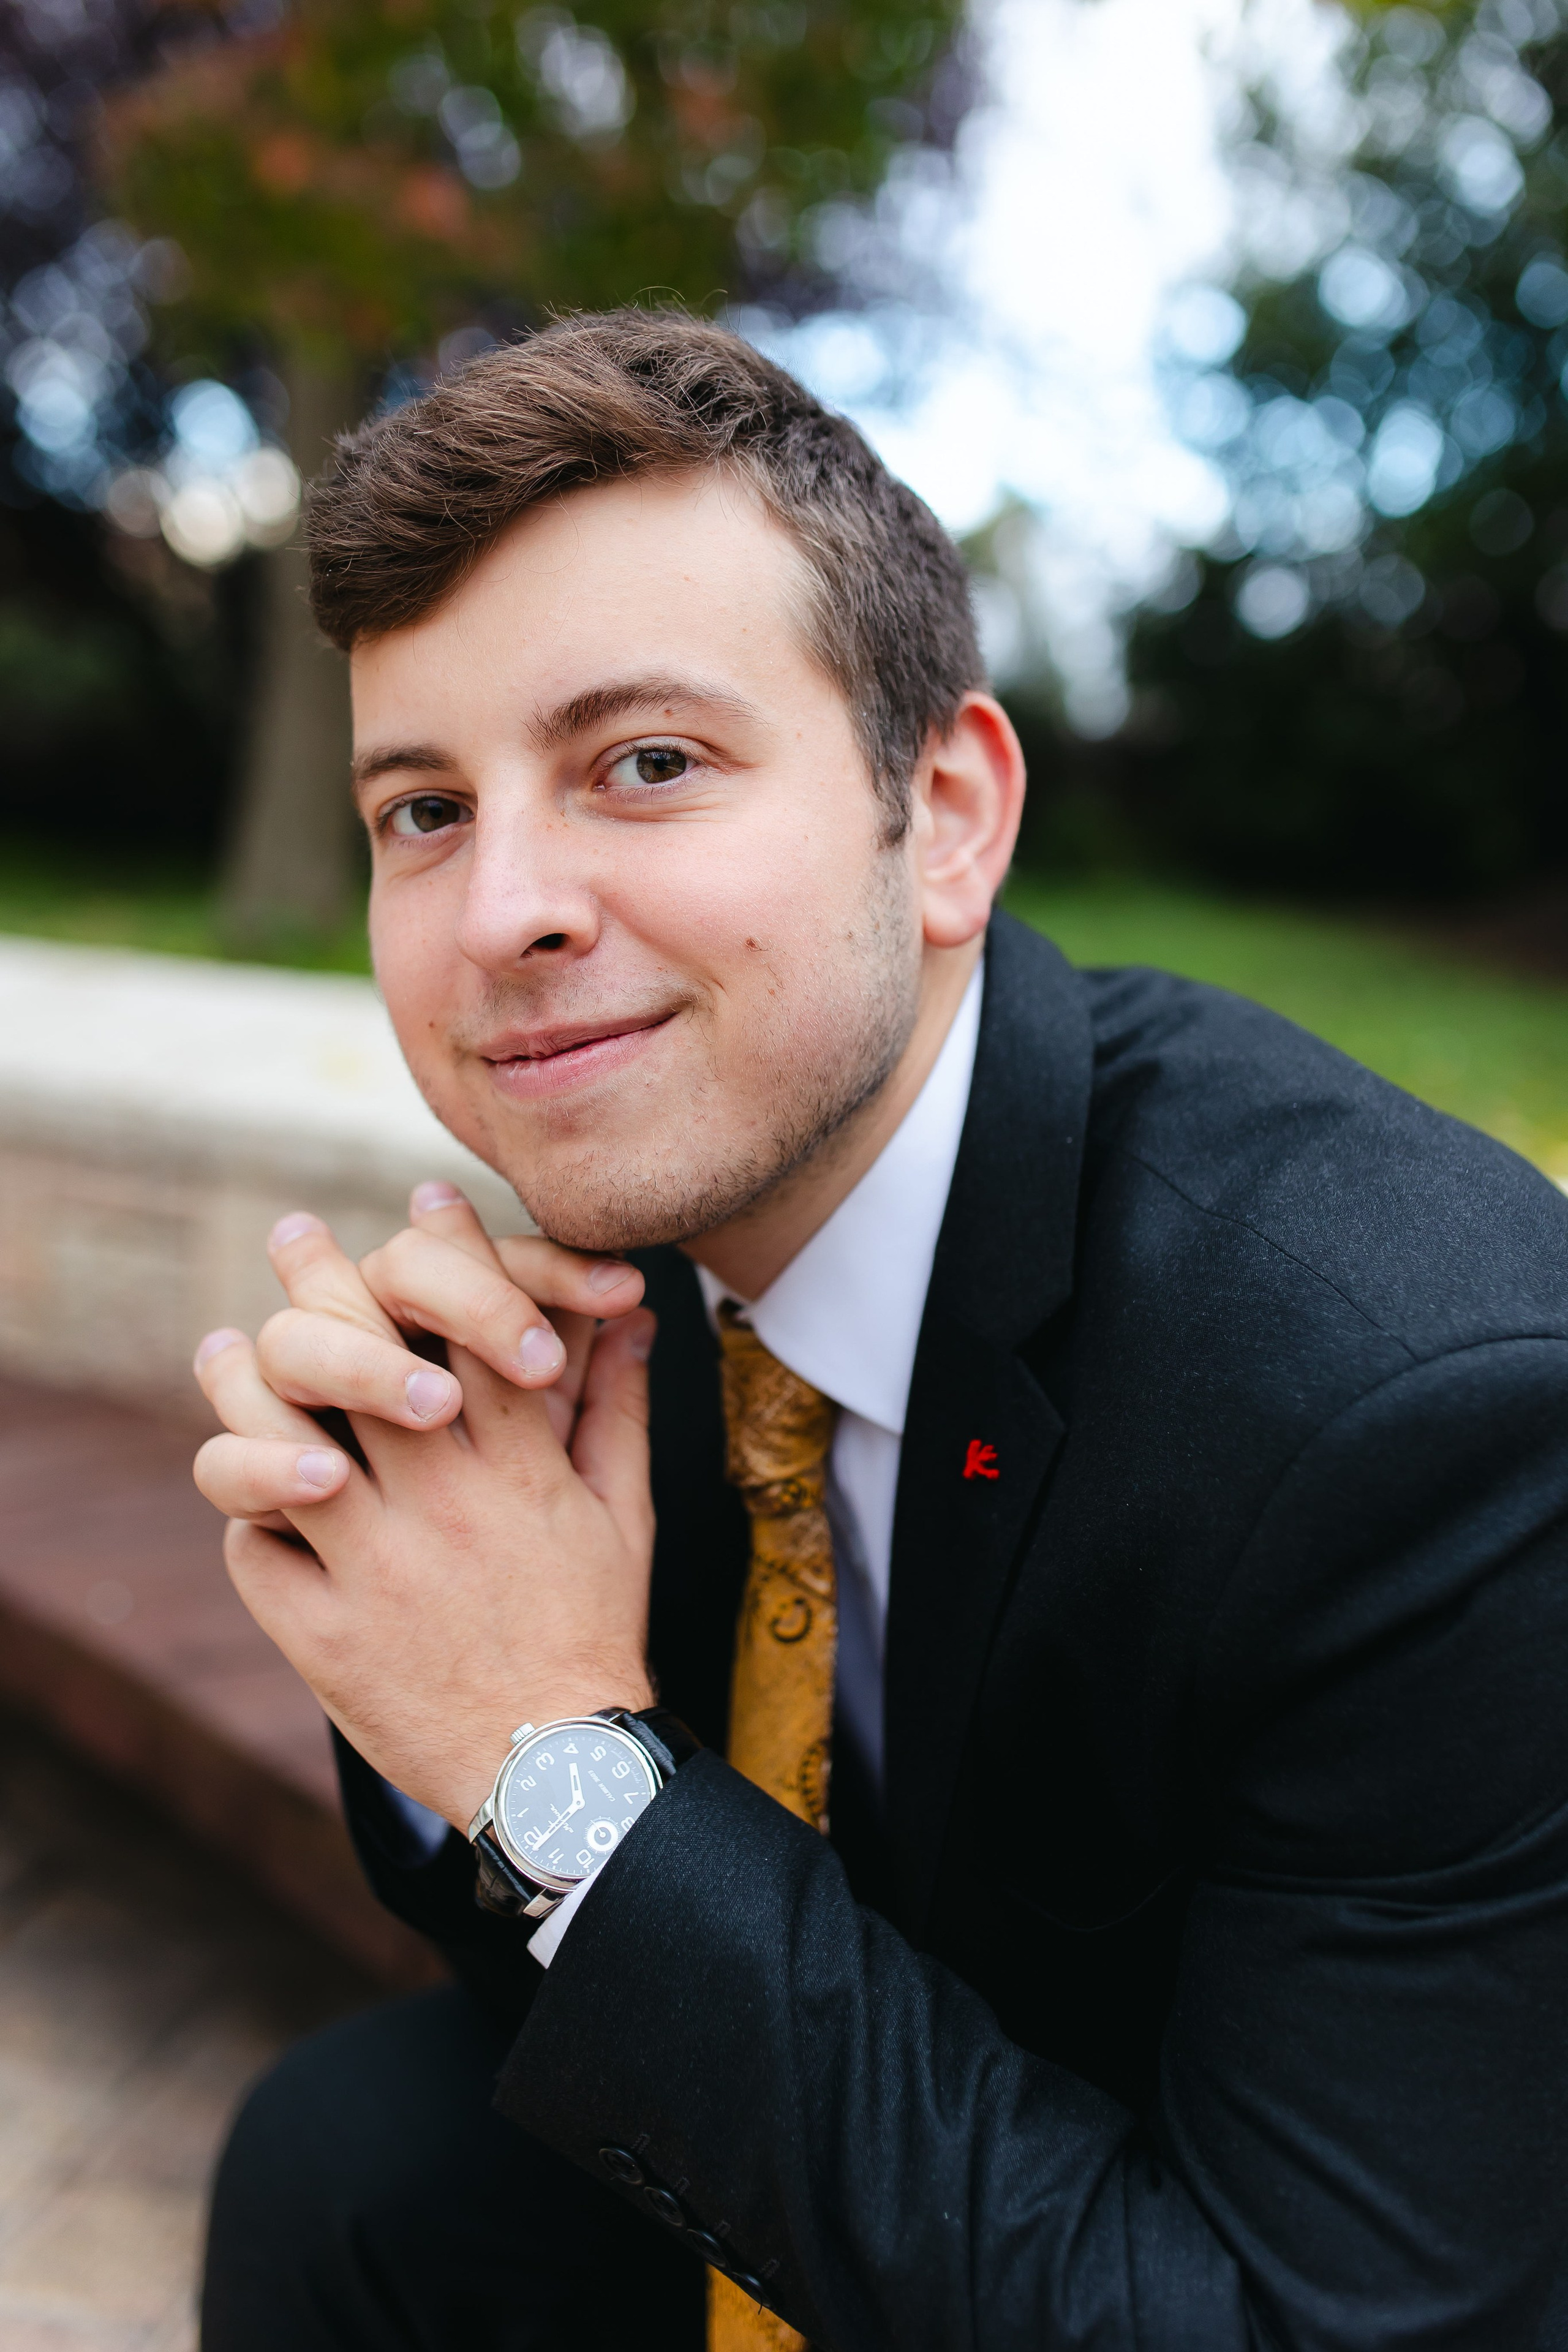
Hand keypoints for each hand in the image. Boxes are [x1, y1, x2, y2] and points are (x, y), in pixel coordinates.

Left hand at [191, 1183, 657, 1828]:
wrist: (554, 1769)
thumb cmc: (595, 1632)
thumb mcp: (625, 1515)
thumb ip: (620, 1408)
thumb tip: (639, 1318)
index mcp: (517, 1469)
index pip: (473, 1327)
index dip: (448, 1250)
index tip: (424, 1199)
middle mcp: (440, 1505)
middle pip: (362, 1357)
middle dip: (325, 1279)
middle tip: (299, 1230)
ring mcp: (374, 1568)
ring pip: (278, 1443)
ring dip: (244, 1384)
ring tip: (226, 1347)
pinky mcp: (322, 1633)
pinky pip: (253, 1547)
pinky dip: (248, 1509)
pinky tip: (252, 1482)